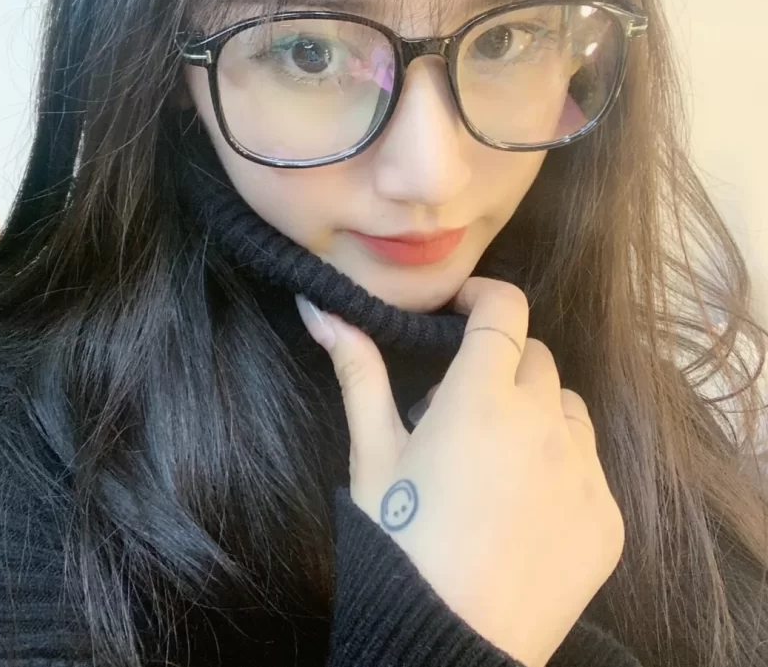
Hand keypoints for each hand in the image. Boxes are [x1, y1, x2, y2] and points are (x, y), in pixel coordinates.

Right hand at [296, 277, 625, 666]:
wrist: (448, 647)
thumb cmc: (398, 545)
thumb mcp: (372, 458)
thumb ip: (358, 373)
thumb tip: (319, 309)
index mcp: (482, 398)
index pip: (505, 309)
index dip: (484, 296)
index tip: (463, 309)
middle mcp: (544, 424)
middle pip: (536, 358)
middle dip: (501, 366)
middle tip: (461, 411)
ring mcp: (584, 471)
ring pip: (569, 408)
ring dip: (537, 414)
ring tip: (497, 461)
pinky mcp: (607, 517)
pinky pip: (590, 466)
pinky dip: (561, 468)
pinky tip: (524, 511)